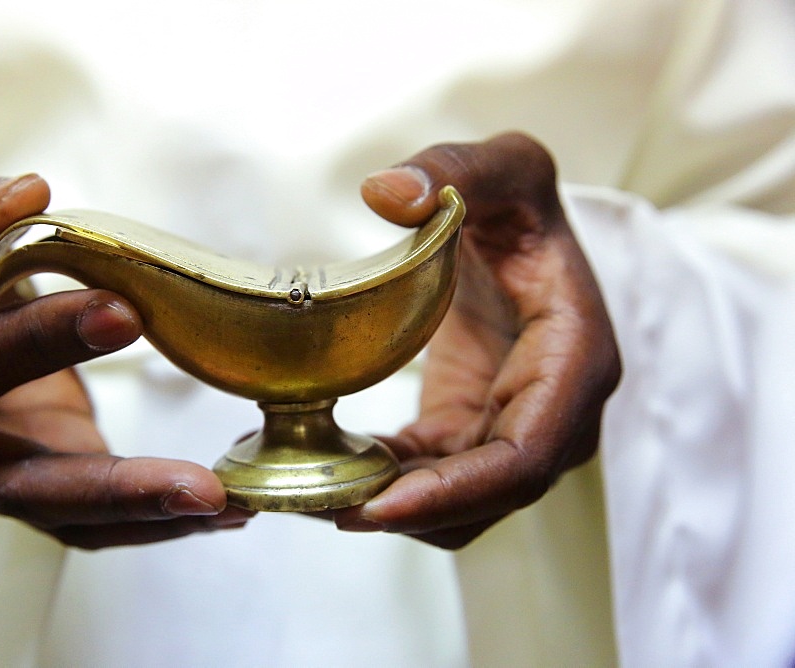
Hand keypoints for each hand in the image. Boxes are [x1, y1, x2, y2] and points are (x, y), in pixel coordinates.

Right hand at [0, 174, 251, 548]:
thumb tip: (26, 194)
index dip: (40, 340)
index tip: (124, 312)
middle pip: (24, 484)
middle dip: (117, 486)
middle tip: (202, 484)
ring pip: (70, 520)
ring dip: (152, 520)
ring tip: (232, 508)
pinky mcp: (36, 490)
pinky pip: (97, 520)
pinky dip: (157, 519)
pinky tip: (227, 506)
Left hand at [332, 133, 620, 548]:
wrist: (522, 235)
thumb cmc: (524, 207)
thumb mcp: (506, 168)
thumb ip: (456, 169)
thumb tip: (386, 192)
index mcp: (574, 360)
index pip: (528, 456)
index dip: (458, 491)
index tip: (381, 505)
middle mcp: (555, 411)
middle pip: (489, 495)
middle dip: (410, 512)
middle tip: (320, 506)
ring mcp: (516, 425)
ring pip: (461, 502)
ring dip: (392, 507)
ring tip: (309, 491)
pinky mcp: (476, 427)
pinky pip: (435, 476)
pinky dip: (387, 482)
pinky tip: (330, 465)